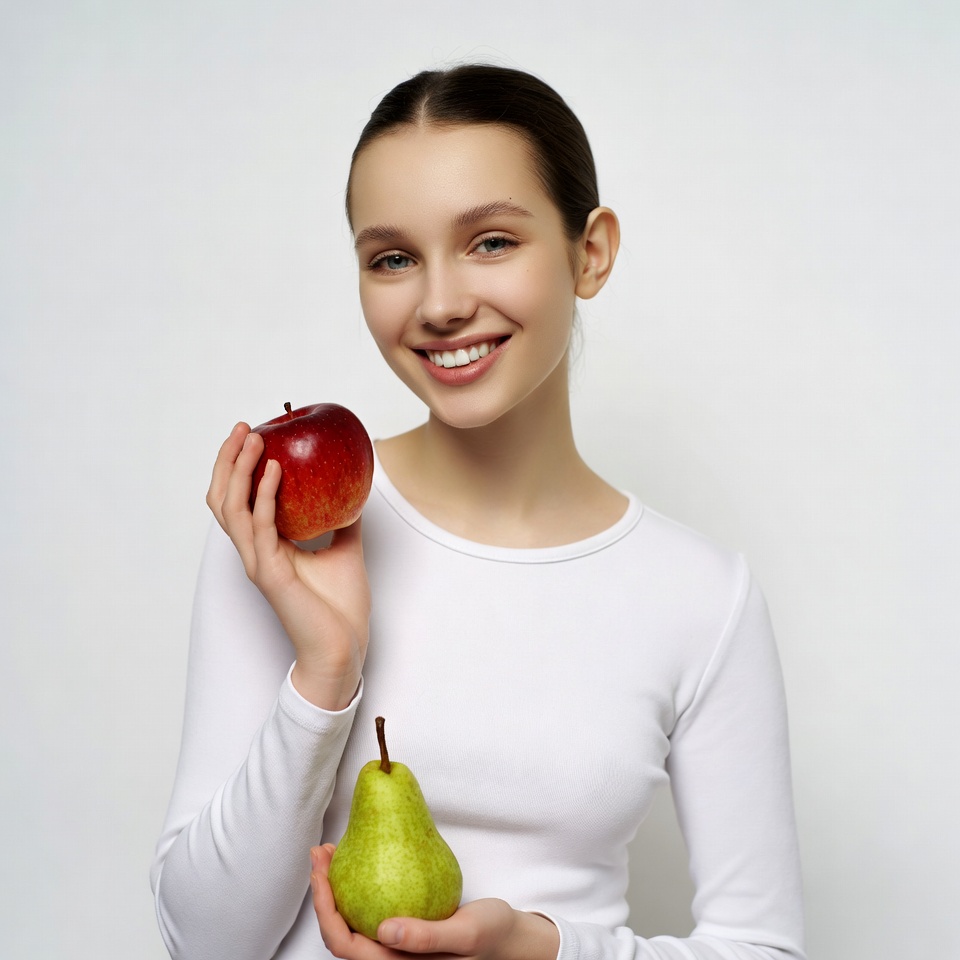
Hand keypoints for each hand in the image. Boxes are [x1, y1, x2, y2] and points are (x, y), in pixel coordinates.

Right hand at [207, 423, 370, 710]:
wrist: (344, 646)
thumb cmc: (341, 606)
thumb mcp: (346, 548)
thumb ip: (343, 518)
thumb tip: (356, 488)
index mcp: (266, 547)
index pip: (238, 500)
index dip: (237, 468)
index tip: (252, 434)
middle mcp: (255, 553)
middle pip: (223, 499)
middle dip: (228, 460)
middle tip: (244, 427)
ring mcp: (258, 563)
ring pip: (232, 509)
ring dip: (240, 470)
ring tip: (255, 439)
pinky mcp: (270, 574)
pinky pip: (261, 527)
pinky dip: (265, 496)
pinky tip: (276, 471)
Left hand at [309, 846, 559, 959]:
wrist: (510, 938)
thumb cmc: (491, 937)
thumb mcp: (466, 934)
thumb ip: (428, 937)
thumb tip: (385, 931)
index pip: (344, 946)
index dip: (325, 909)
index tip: (322, 869)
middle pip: (340, 933)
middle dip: (324, 892)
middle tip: (321, 851)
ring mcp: (393, 948)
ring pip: (351, 921)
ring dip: (337, 888)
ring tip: (333, 851)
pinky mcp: (401, 932)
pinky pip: (367, 912)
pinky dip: (357, 885)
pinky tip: (360, 858)